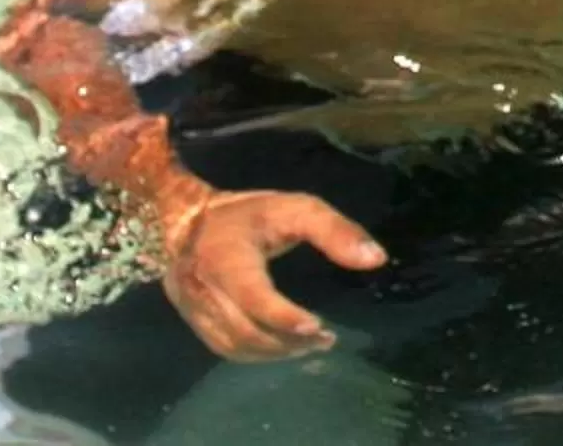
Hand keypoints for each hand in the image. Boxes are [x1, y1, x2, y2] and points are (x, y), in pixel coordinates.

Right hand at [159, 186, 386, 360]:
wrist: (185, 219)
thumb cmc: (250, 213)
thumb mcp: (295, 209)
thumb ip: (335, 231)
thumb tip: (378, 259)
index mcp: (227, 256)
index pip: (254, 296)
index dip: (284, 317)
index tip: (319, 327)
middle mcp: (204, 287)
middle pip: (246, 331)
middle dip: (288, 342)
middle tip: (325, 340)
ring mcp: (194, 308)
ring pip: (236, 346)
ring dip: (275, 353)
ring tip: (310, 345)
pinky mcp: (192, 320)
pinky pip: (225, 348)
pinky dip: (255, 354)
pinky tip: (282, 347)